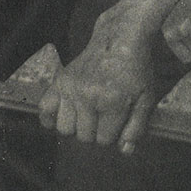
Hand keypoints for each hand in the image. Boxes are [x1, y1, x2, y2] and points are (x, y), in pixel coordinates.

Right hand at [38, 9, 155, 153]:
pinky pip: (45, 109)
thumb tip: (124, 152)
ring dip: (76, 127)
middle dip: (96, 132)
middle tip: (105, 116)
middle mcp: (89, 96)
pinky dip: (50, 118)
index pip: (104, 140)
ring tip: (88, 115)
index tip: (118, 120)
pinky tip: (63, 116)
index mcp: (113, 101)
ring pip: (65, 129)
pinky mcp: (60, 81)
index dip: (113, 134)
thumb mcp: (146, 98)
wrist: (120, 39)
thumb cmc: (136, 70)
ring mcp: (72, 88)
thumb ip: (137, 127)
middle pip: (84, 137)